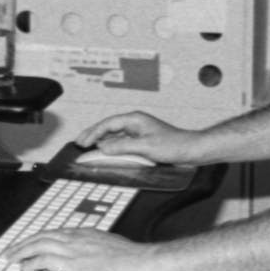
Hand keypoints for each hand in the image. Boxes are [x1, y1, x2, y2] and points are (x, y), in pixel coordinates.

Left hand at [4, 229, 156, 270]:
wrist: (143, 263)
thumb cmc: (134, 260)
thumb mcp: (112, 248)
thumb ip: (97, 249)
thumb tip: (93, 257)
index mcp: (87, 233)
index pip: (56, 232)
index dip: (39, 237)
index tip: (30, 242)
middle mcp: (78, 238)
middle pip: (43, 235)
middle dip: (24, 242)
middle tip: (11, 250)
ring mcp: (75, 250)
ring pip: (39, 244)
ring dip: (22, 251)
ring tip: (11, 257)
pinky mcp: (74, 264)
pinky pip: (45, 259)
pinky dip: (31, 262)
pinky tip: (24, 267)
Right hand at [75, 111, 200, 164]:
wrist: (190, 150)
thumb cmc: (173, 145)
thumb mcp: (145, 147)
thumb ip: (123, 147)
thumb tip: (104, 147)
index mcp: (135, 119)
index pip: (108, 124)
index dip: (93, 133)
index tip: (83, 142)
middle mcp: (135, 123)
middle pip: (108, 126)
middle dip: (93, 134)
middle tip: (79, 143)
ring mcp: (138, 131)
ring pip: (113, 133)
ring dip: (100, 139)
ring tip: (88, 146)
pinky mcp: (142, 139)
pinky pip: (121, 140)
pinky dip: (110, 145)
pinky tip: (106, 150)